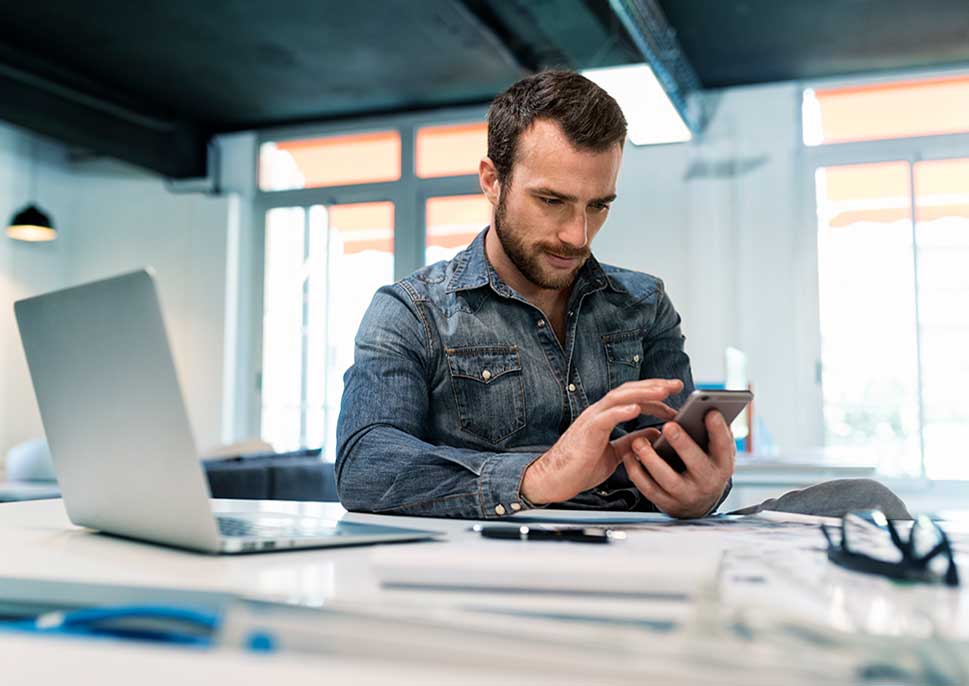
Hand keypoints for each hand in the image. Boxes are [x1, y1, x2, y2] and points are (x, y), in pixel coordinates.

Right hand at [520, 379, 682, 504]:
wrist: (554, 480)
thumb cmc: (580, 467)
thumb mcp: (615, 454)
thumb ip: (632, 442)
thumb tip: (655, 434)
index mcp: (604, 417)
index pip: (633, 399)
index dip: (654, 397)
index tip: (674, 398)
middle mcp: (598, 412)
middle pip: (628, 391)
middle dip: (654, 387)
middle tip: (677, 385)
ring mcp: (591, 420)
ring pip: (618, 398)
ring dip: (642, 393)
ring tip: (663, 392)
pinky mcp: (586, 431)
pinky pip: (605, 417)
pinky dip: (621, 411)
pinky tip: (637, 409)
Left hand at [621, 410, 734, 517]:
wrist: (697, 504)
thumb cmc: (704, 465)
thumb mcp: (715, 452)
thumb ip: (713, 433)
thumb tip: (706, 407)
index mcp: (722, 466)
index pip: (724, 447)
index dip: (719, 430)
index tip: (711, 412)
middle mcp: (707, 483)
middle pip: (696, 464)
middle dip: (683, 444)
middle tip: (669, 426)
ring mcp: (686, 495)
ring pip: (668, 479)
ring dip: (652, 459)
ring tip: (639, 441)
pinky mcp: (666, 503)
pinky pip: (648, 488)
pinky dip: (636, 472)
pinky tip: (629, 454)